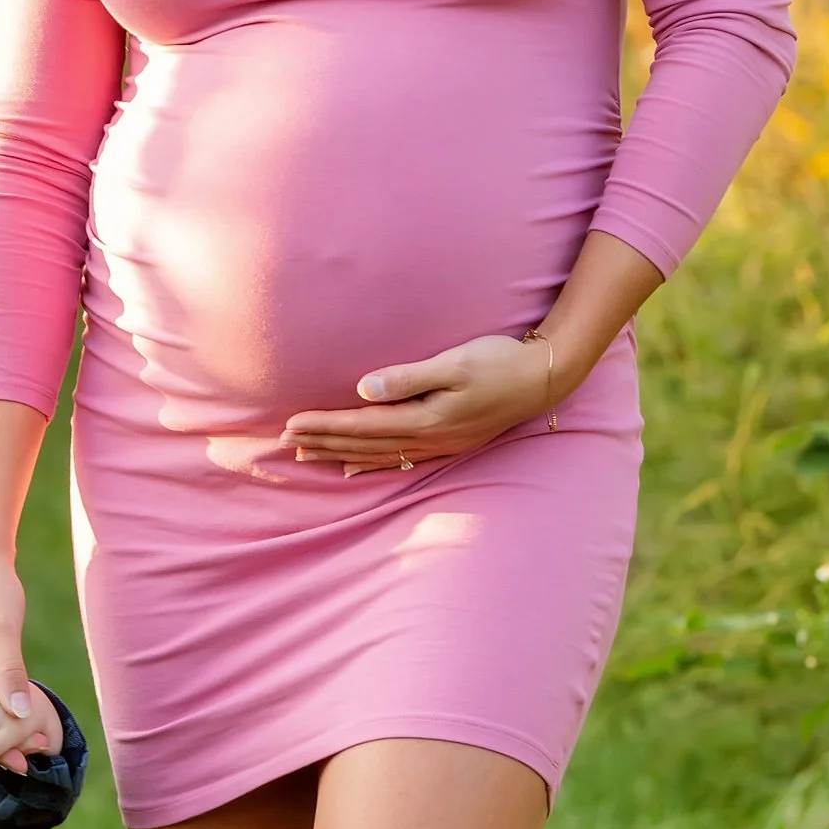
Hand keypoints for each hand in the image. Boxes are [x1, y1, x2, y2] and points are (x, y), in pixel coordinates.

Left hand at [282, 332, 559, 471]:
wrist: (543, 378)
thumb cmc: (499, 362)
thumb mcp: (454, 363)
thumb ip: (408, 377)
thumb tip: (364, 388)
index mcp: (427, 418)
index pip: (362, 426)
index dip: (325, 426)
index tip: (292, 424)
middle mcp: (430, 439)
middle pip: (364, 445)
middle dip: (324, 443)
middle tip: (285, 442)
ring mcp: (440, 445)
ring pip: (378, 455)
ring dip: (340, 454)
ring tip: (308, 455)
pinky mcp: (448, 442)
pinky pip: (399, 459)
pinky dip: (371, 463)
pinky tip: (353, 467)